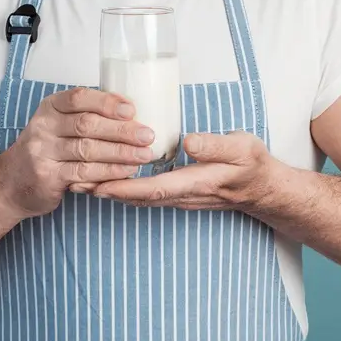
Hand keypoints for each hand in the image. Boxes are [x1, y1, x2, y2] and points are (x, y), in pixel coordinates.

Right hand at [0, 88, 156, 218]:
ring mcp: (42, 152)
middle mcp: (43, 126)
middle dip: (122, 130)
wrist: (11, 183)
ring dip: (121, 153)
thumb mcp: (58, 125)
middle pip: (87, 124)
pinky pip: (84, 173)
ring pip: (88, 150)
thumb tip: (131, 112)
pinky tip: (126, 171)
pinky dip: (109, 172)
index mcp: (50, 107)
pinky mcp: (47, 176)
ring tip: (144, 155)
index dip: (107, 102)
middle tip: (147, 135)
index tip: (132, 109)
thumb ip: (86, 116)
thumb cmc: (46, 150)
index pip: (79, 97)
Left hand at [90, 131, 272, 209]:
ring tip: (82, 182)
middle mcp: (185, 195)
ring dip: (113, 193)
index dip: (127, 188)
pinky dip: (125, 191)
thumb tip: (189, 141)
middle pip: (140, 198)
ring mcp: (181, 198)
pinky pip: (147, 196)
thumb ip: (215, 144)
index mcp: (198, 181)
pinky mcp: (179, 194)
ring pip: (141, 199)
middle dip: (108, 192)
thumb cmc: (252, 164)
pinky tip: (108, 182)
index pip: (157, 188)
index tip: (101, 185)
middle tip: (77, 183)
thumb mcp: (241, 147)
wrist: (263, 188)